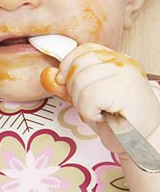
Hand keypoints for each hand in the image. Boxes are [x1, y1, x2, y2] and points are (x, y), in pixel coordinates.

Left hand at [41, 43, 159, 154]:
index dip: (67, 64)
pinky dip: (90, 112)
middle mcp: (122, 62)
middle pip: (77, 66)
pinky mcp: (124, 87)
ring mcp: (125, 73)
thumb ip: (69, 87)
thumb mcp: (86, 100)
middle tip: (91, 106)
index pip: (83, 50)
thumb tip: (49, 76)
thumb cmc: (117, 122)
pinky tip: (105, 116)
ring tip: (100, 112)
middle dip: (74, 91)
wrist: (142, 142)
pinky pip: (89, 96)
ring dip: (83, 105)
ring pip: (80, 82)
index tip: (62, 81)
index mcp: (115, 60)